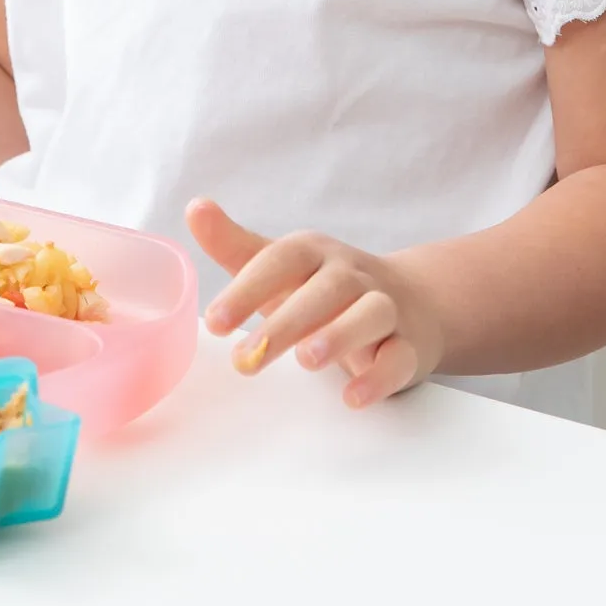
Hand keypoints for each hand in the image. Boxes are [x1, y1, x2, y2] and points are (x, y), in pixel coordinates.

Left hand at [187, 198, 444, 408]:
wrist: (410, 301)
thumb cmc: (323, 287)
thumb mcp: (279, 265)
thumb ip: (234, 244)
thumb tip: (195, 208)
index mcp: (314, 252)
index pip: (281, 259)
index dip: (248, 287)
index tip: (215, 322)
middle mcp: (351, 274)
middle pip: (324, 290)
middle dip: (285, 323)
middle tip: (246, 358)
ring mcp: (386, 308)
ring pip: (369, 314)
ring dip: (340, 335)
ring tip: (306, 361)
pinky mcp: (409, 346)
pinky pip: (399, 358)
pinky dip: (379, 378)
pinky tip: (352, 397)